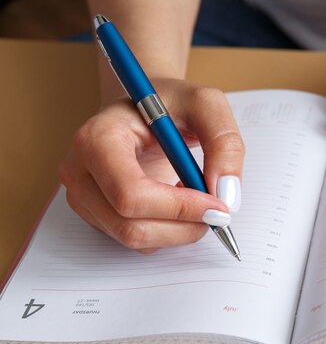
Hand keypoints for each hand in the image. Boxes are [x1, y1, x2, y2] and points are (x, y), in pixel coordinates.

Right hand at [59, 78, 244, 252]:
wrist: (144, 106)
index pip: (131, 193)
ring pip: (135, 240)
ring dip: (179, 231)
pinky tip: (178, 204)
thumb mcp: (207, 105)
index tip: (218, 205)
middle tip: (218, 212)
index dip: (179, 208)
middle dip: (183, 227)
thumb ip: (225, 144)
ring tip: (197, 199)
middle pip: (131, 226)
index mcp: (97, 138)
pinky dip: (168, 232)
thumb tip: (227, 195)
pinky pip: (137, 241)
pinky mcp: (96, 214)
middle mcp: (80, 170)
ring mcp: (83, 196)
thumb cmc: (171, 102)